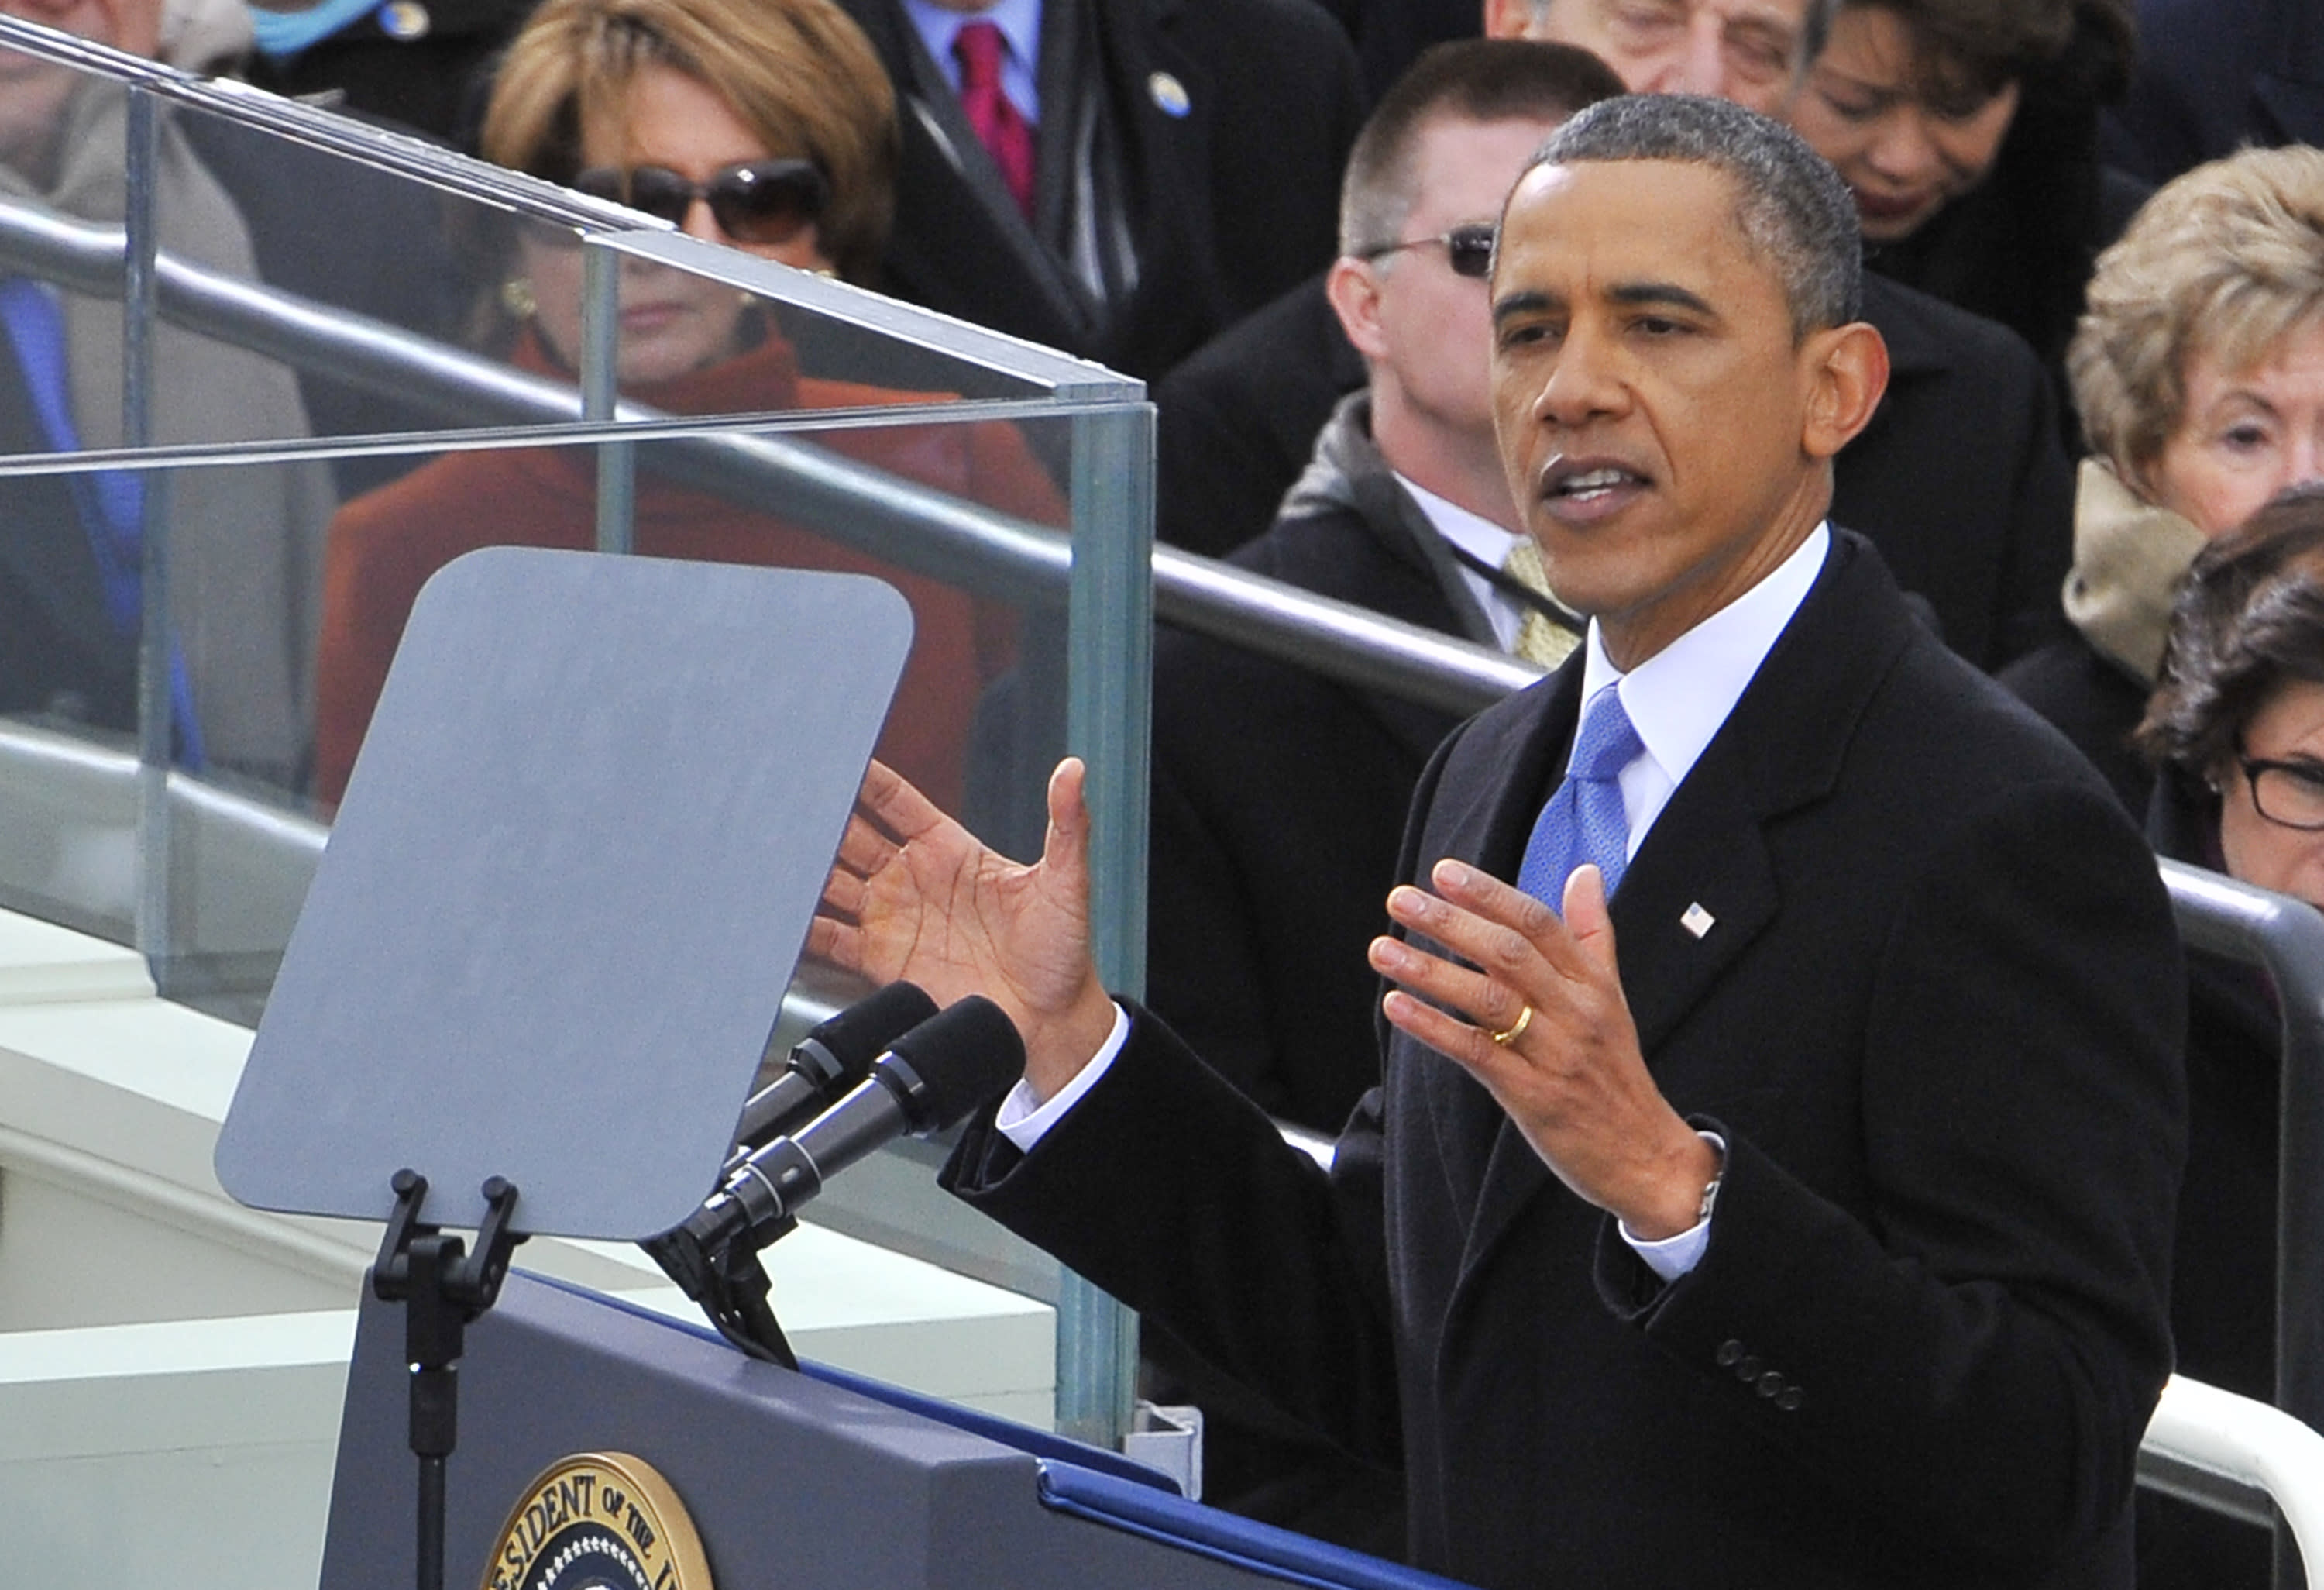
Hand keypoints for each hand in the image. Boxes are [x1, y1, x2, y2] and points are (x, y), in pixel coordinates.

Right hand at [809, 757, 1117, 1097]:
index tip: (836, 754)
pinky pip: (830, 938)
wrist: (1049, 1022)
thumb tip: (1073, 770)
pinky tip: (781, 915)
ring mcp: (892, 918)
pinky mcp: (881, 960)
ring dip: (803, 867)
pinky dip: (802, 926)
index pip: (895, 801)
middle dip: (820, 816)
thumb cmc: (1062, 950)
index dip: (866, 778)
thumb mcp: (1066, 882)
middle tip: (789, 797)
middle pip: (851, 835)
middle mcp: (911, 878)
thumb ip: (1067, 824)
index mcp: (948, 849)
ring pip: (831, 881)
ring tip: (771, 849)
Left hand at [1368, 860, 1716, 1238]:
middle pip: (1509, 954)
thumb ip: (1593, 933)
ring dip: (1430, 971)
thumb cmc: (1617, 1073)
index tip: (1445, 871)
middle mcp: (1576, 1011)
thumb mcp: (1613, 998)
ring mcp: (1555, 1054)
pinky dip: (1434, 1028)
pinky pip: (1478, 1053)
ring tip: (1382, 949)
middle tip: (1401, 899)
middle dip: (1452, 922)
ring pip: (1489, 1000)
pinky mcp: (1534, 1096)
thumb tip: (1585, 871)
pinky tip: (1397, 1006)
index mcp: (1593, 983)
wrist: (1647, 1157)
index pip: (1539, 924)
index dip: (1490, 894)